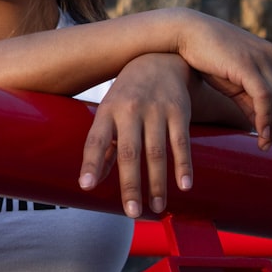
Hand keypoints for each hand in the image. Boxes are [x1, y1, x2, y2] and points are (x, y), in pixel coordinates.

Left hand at [78, 54, 194, 218]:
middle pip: (129, 152)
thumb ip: (106, 145)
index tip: (86, 186)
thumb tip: (94, 179)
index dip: (91, 163)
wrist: (159, 59)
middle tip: (132, 213)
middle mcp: (129, 110)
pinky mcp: (179, 111)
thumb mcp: (110, 112)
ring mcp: (155, 110)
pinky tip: (184, 186)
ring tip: (156, 208)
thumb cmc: (128, 93)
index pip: (96, 140)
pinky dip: (183, 165)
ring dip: (157, 183)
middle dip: (130, 184)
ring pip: (156, 152)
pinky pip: (181, 142)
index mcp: (107, 111)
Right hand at [170, 9, 271, 154]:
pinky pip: (265, 97)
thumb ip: (249, 101)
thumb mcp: (233, 81)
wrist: (184, 32)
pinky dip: (266, 119)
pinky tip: (261, 134)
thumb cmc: (206, 56)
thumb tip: (262, 126)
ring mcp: (262, 60)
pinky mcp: (247, 65)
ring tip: (268, 147)